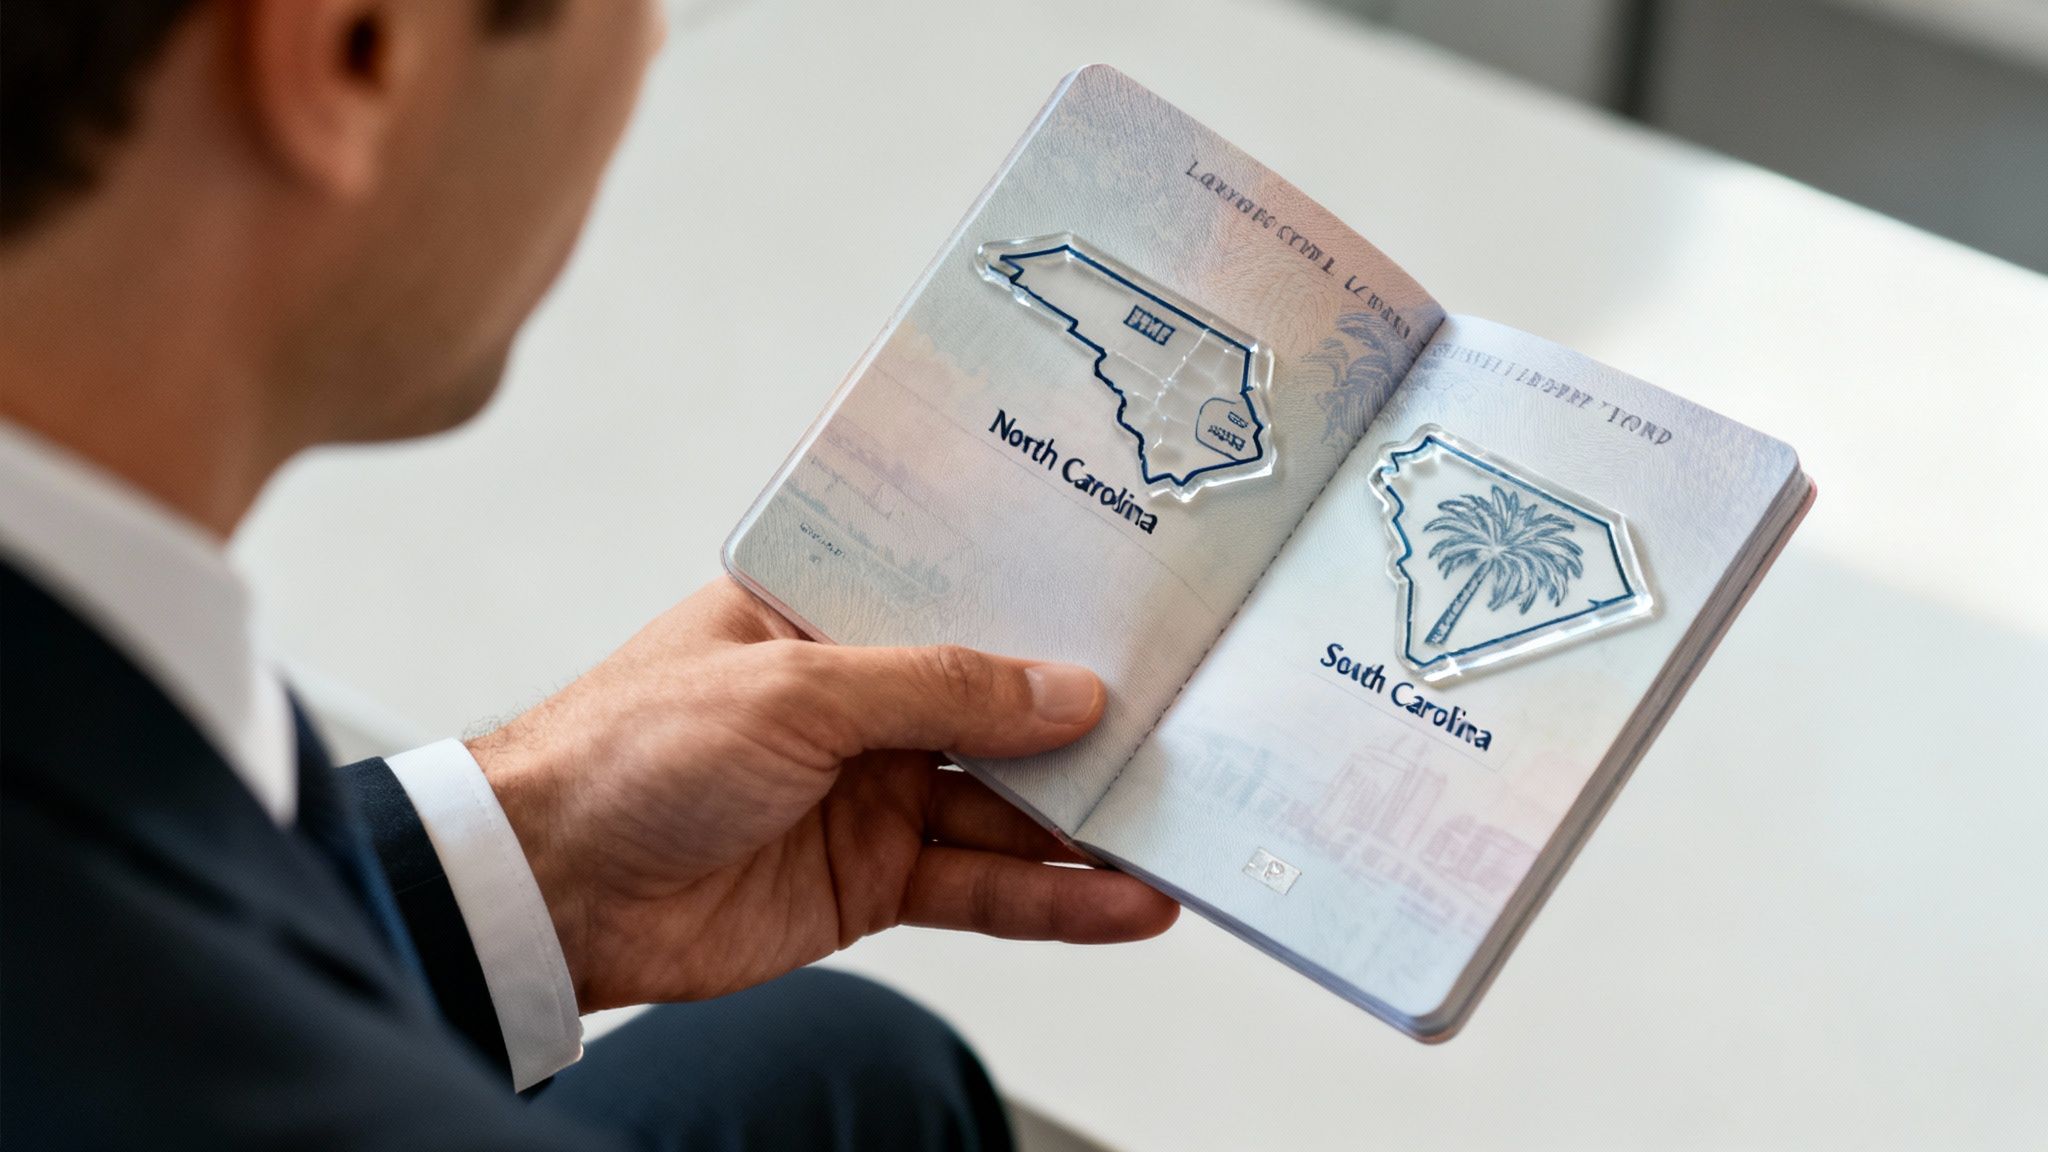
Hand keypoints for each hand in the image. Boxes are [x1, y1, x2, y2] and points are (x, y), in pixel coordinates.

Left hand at [470, 578, 1179, 1011]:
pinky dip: (1054, 901)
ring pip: (1005, 810)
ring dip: (1087, 824)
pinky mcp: (872, 882)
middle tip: (1188, 726)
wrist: (549, 891)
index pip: (958, 604)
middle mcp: (857, 702)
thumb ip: (938, 689)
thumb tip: (1064, 690)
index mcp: (826, 618)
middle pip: (998, 711)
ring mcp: (870, 794)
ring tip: (1182, 825)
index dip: (1042, 610)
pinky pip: (981, 889)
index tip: (1137, 609)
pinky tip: (1127, 903)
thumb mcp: (796, 688)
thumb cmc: (634, 749)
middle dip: (1086, 725)